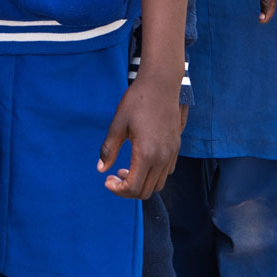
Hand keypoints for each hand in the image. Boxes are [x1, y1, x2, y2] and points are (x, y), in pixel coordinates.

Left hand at [98, 72, 180, 199]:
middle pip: (146, 191)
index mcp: (146, 154)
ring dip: (141, 183)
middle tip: (113, 176)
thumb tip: (101, 169)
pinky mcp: (176, 148)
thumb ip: (109, 149)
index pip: (133, 187)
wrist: (161, 84)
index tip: (107, 180)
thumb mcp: (118, 124)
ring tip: (125, 169)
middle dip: (127, 190)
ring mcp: (172, 154)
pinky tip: (140, 161)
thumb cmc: (137, 101)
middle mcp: (162, 158)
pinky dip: (152, 175)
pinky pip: (166, 173)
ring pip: (158, 185)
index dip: (118, 190)